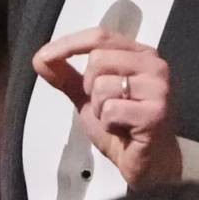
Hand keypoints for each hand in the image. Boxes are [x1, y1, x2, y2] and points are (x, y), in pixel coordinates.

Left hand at [31, 27, 182, 186]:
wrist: (149, 163)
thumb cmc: (123, 128)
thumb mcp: (88, 98)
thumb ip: (66, 77)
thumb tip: (40, 58)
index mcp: (139, 54)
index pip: (99, 35)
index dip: (68, 44)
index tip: (44, 56)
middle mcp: (154, 65)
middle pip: (98, 58)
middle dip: (88, 87)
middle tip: (104, 106)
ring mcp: (158, 88)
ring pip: (102, 85)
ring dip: (99, 109)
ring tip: (117, 120)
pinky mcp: (156, 112)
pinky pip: (111, 110)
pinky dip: (108, 124)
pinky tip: (125, 131)